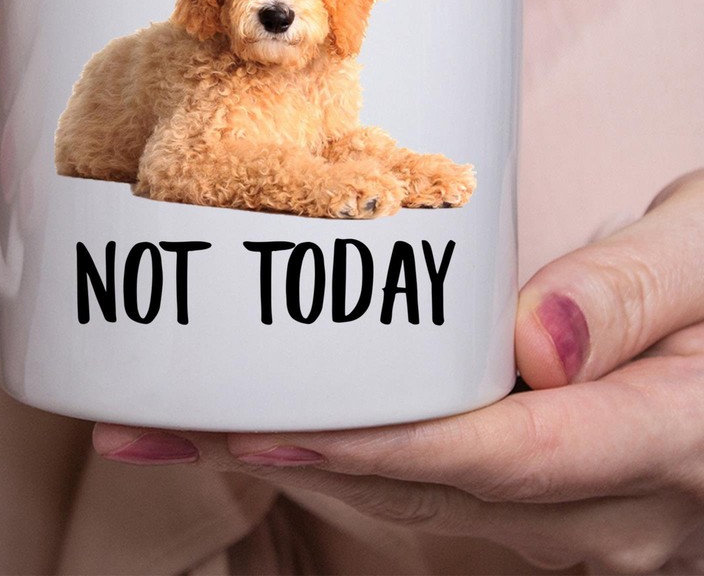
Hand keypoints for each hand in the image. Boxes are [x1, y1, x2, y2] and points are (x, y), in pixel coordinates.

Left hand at [94, 170, 703, 572]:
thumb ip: (641, 290)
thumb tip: (539, 341)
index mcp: (666, 440)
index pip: (504, 451)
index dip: (379, 445)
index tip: (261, 428)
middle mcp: (608, 507)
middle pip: (425, 488)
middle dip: (286, 456)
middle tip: (153, 422)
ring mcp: (569, 515)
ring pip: (410, 499)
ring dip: (290, 460)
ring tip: (169, 423)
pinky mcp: (535, 492)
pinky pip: (423, 486)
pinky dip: (336, 457)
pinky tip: (262, 426)